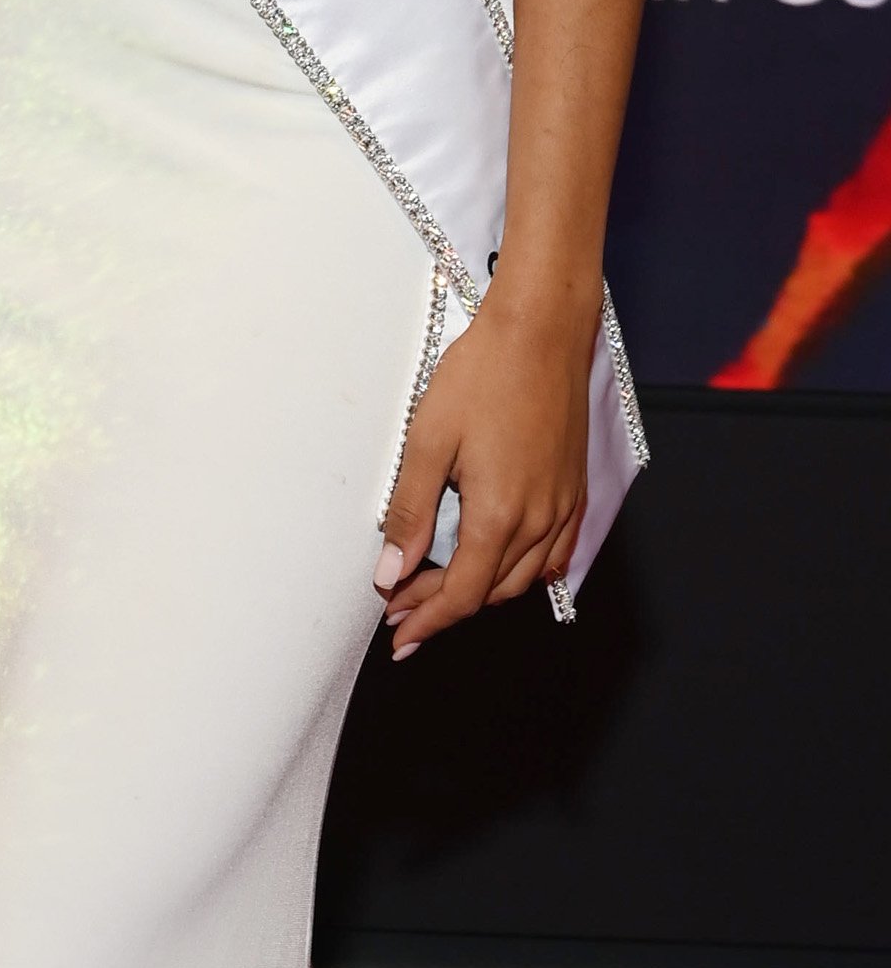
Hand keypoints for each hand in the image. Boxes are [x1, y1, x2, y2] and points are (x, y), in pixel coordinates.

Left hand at [372, 269, 593, 655]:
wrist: (542, 330)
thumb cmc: (481, 374)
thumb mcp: (427, 438)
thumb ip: (409, 510)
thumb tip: (391, 571)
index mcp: (499, 515)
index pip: (460, 594)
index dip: (426, 621)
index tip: (398, 637)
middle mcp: (540, 521)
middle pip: (490, 591)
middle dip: (444, 608)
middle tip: (403, 607)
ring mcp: (564, 506)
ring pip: (524, 578)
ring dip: (481, 590)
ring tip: (439, 588)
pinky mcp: (575, 489)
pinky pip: (554, 552)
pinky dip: (523, 571)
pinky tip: (499, 561)